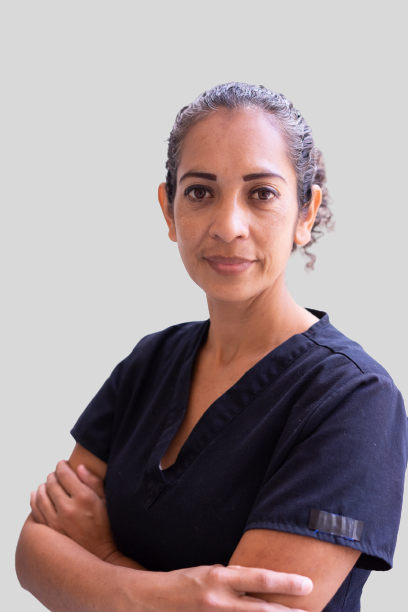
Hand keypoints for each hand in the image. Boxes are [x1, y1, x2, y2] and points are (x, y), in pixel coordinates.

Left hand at [30, 460, 117, 561]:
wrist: (101, 555)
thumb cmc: (107, 527)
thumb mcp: (106, 501)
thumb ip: (93, 482)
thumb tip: (79, 468)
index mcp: (84, 498)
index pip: (65, 474)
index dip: (61, 465)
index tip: (62, 464)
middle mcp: (68, 508)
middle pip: (51, 483)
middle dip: (53, 475)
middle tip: (56, 474)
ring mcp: (56, 521)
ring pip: (41, 496)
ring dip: (42, 486)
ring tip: (47, 484)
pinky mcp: (50, 532)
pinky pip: (35, 511)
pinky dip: (34, 500)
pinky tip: (36, 495)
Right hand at [133, 564, 311, 611]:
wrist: (150, 602)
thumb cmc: (184, 582)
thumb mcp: (210, 572)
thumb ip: (235, 579)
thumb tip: (264, 584)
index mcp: (219, 578)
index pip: (259, 579)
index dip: (286, 582)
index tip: (308, 585)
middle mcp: (218, 601)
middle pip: (262, 611)